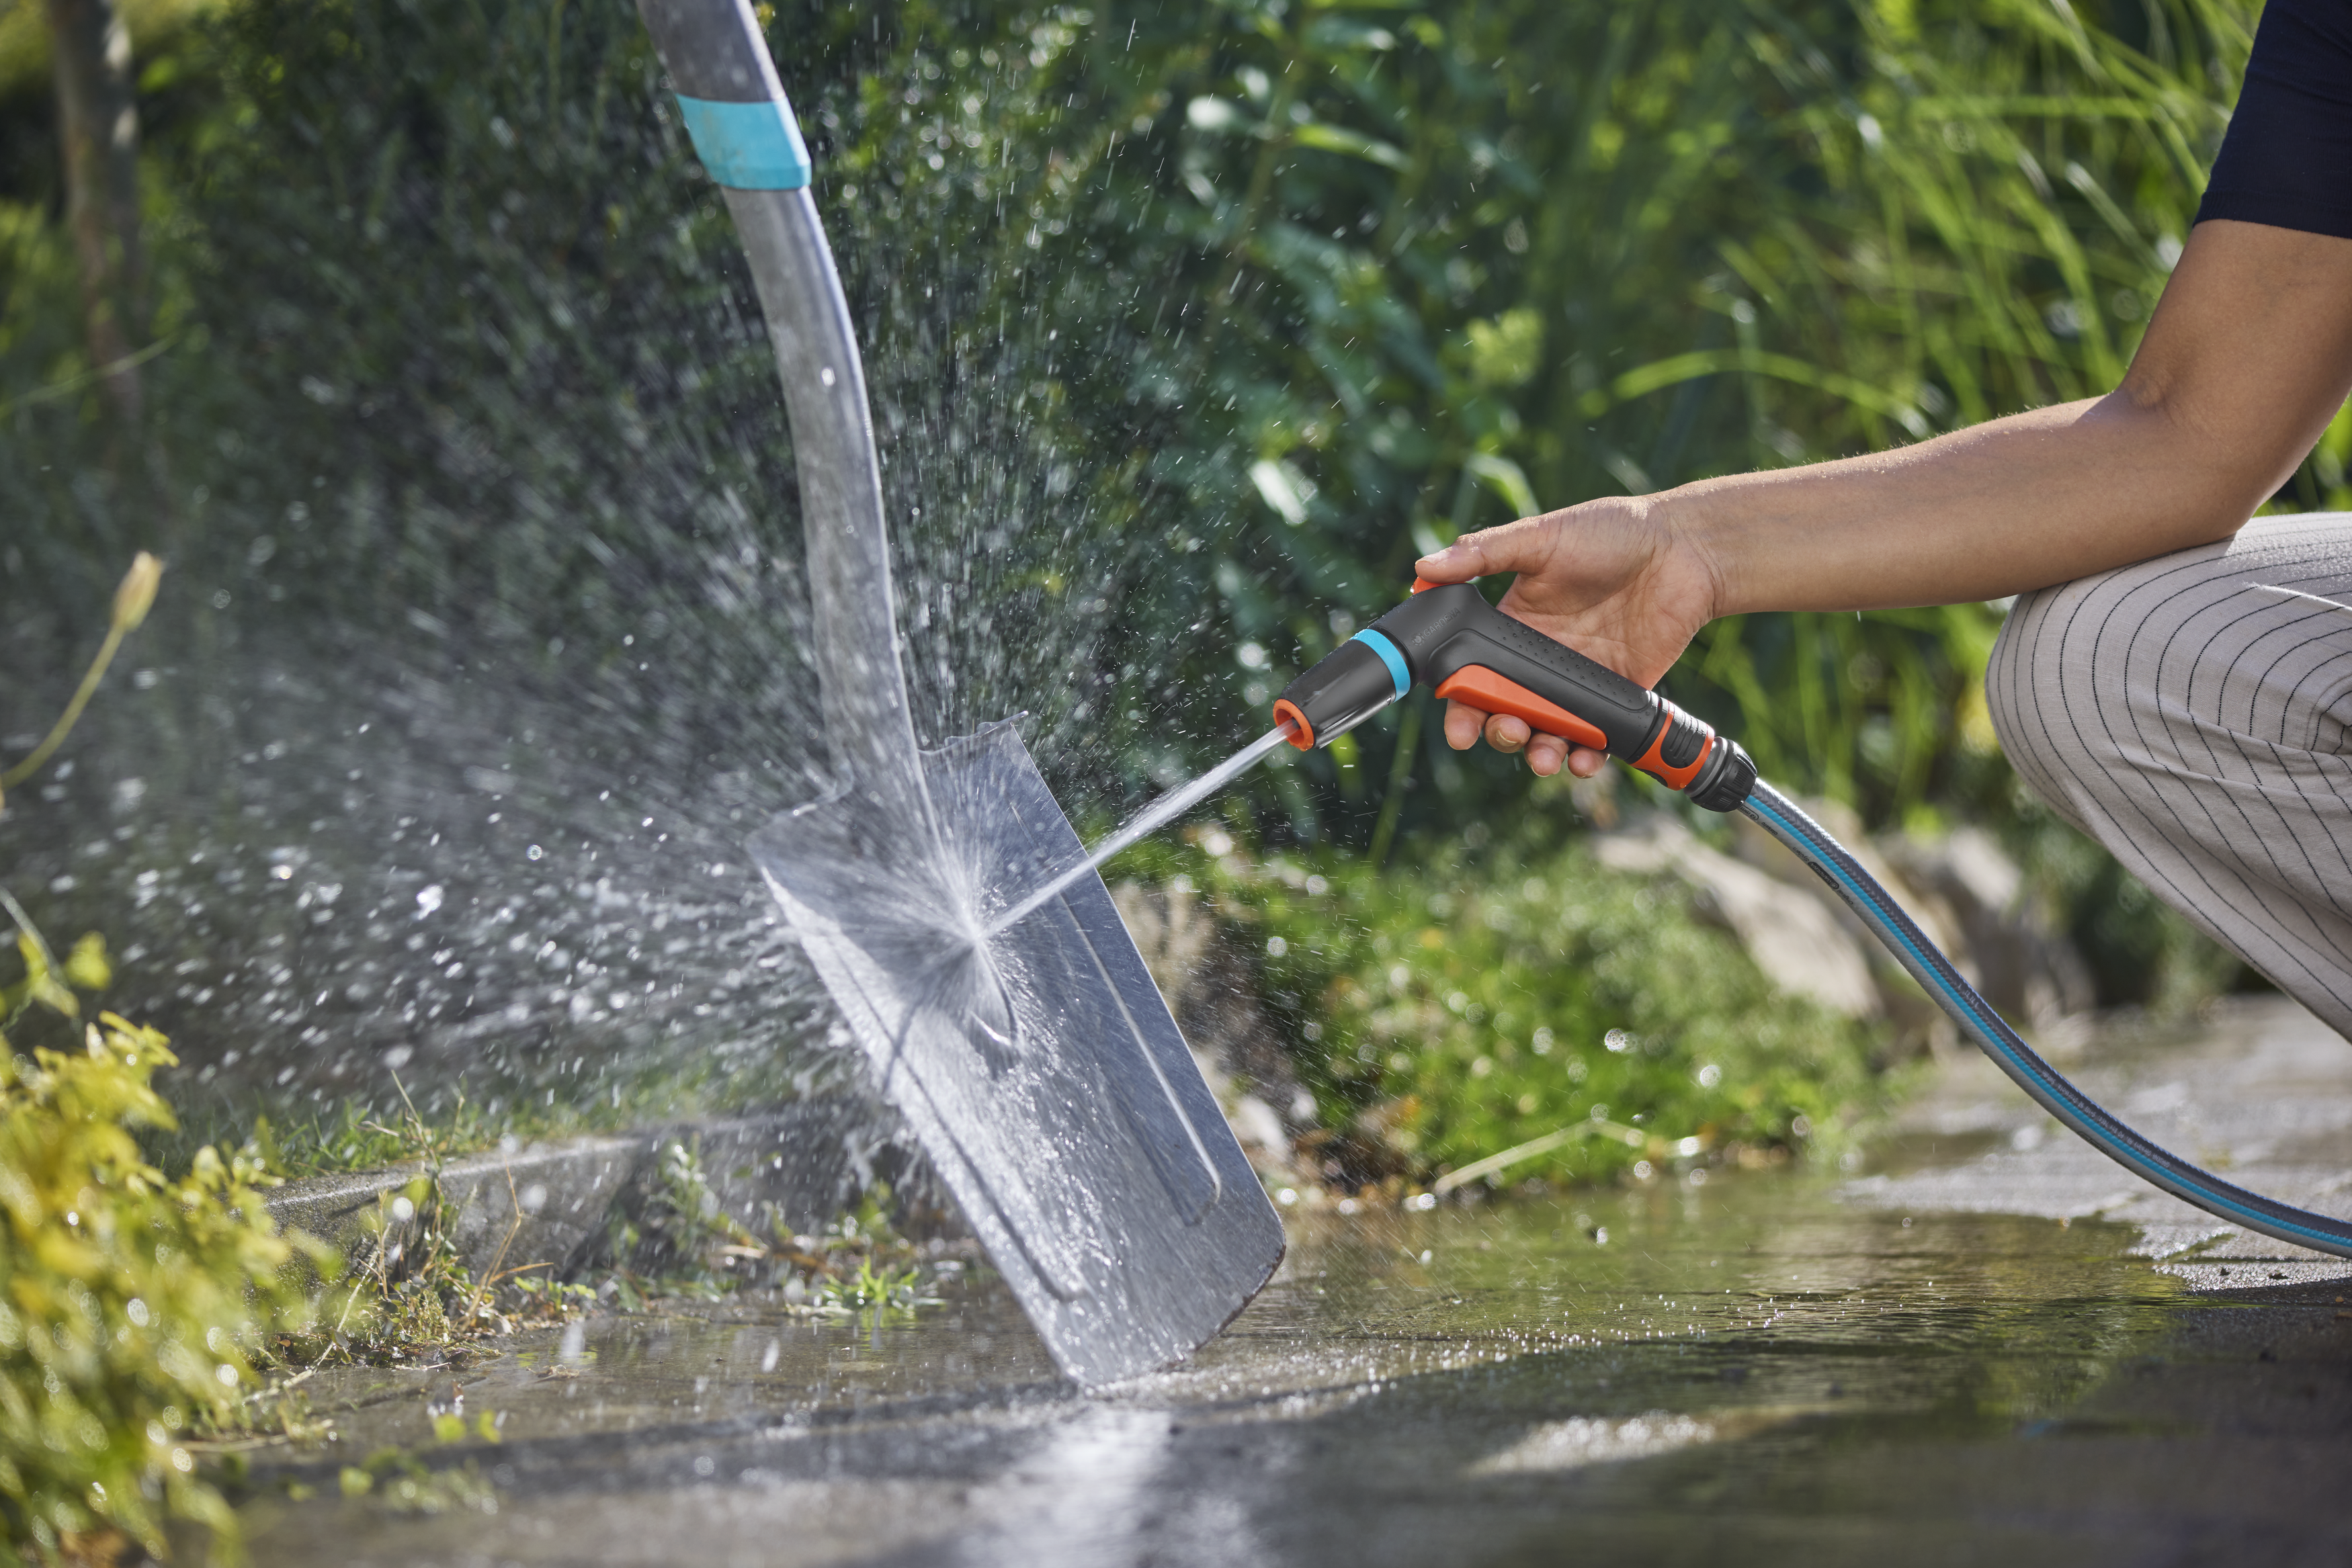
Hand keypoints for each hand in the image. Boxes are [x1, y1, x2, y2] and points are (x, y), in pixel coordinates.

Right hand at [1413, 493, 1721, 776]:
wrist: (1684, 549)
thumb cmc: (1612, 533)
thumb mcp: (1541, 538)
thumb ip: (1483, 554)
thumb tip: (1422, 571)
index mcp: (1512, 625)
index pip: (1472, 673)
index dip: (1459, 703)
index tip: (1456, 726)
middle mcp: (1539, 660)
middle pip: (1503, 712)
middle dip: (1497, 733)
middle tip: (1506, 731)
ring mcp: (1577, 681)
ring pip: (1546, 733)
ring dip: (1537, 753)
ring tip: (1543, 754)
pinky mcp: (1616, 696)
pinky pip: (1594, 738)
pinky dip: (1586, 758)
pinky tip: (1584, 760)